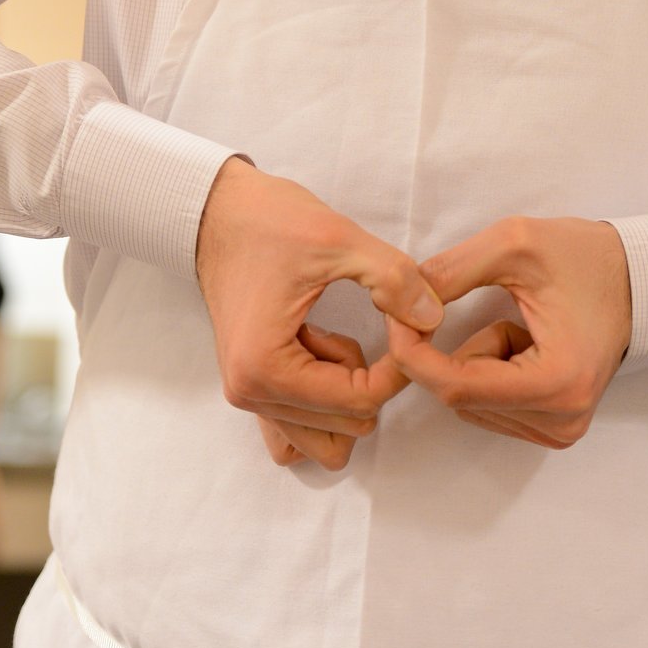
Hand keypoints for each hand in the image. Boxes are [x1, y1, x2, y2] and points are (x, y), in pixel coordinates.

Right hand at [196, 158, 442, 471]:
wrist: (215, 209)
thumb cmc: (267, 221)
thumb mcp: (338, 239)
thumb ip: (393, 279)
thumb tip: (432, 319)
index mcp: (266, 368)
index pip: (360, 401)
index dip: (397, 366)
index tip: (402, 321)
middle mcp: (250, 393)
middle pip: (347, 424)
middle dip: (372, 376)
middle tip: (369, 320)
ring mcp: (247, 393)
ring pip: (325, 437)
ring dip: (345, 393)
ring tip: (332, 335)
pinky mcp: (250, 384)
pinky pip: (296, 429)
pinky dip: (320, 405)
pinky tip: (319, 354)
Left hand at [388, 216, 630, 448]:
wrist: (637, 278)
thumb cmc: (583, 257)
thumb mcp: (514, 243)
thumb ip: (453, 271)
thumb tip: (401, 301)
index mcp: (558, 381)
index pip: (457, 387)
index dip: (414, 355)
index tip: (395, 319)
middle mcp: (562, 420)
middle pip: (461, 398)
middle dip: (448, 351)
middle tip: (459, 300)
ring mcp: (561, 430)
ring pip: (471, 404)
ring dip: (474, 360)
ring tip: (517, 322)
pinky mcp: (556, 428)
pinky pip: (490, 405)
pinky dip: (489, 371)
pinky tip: (522, 342)